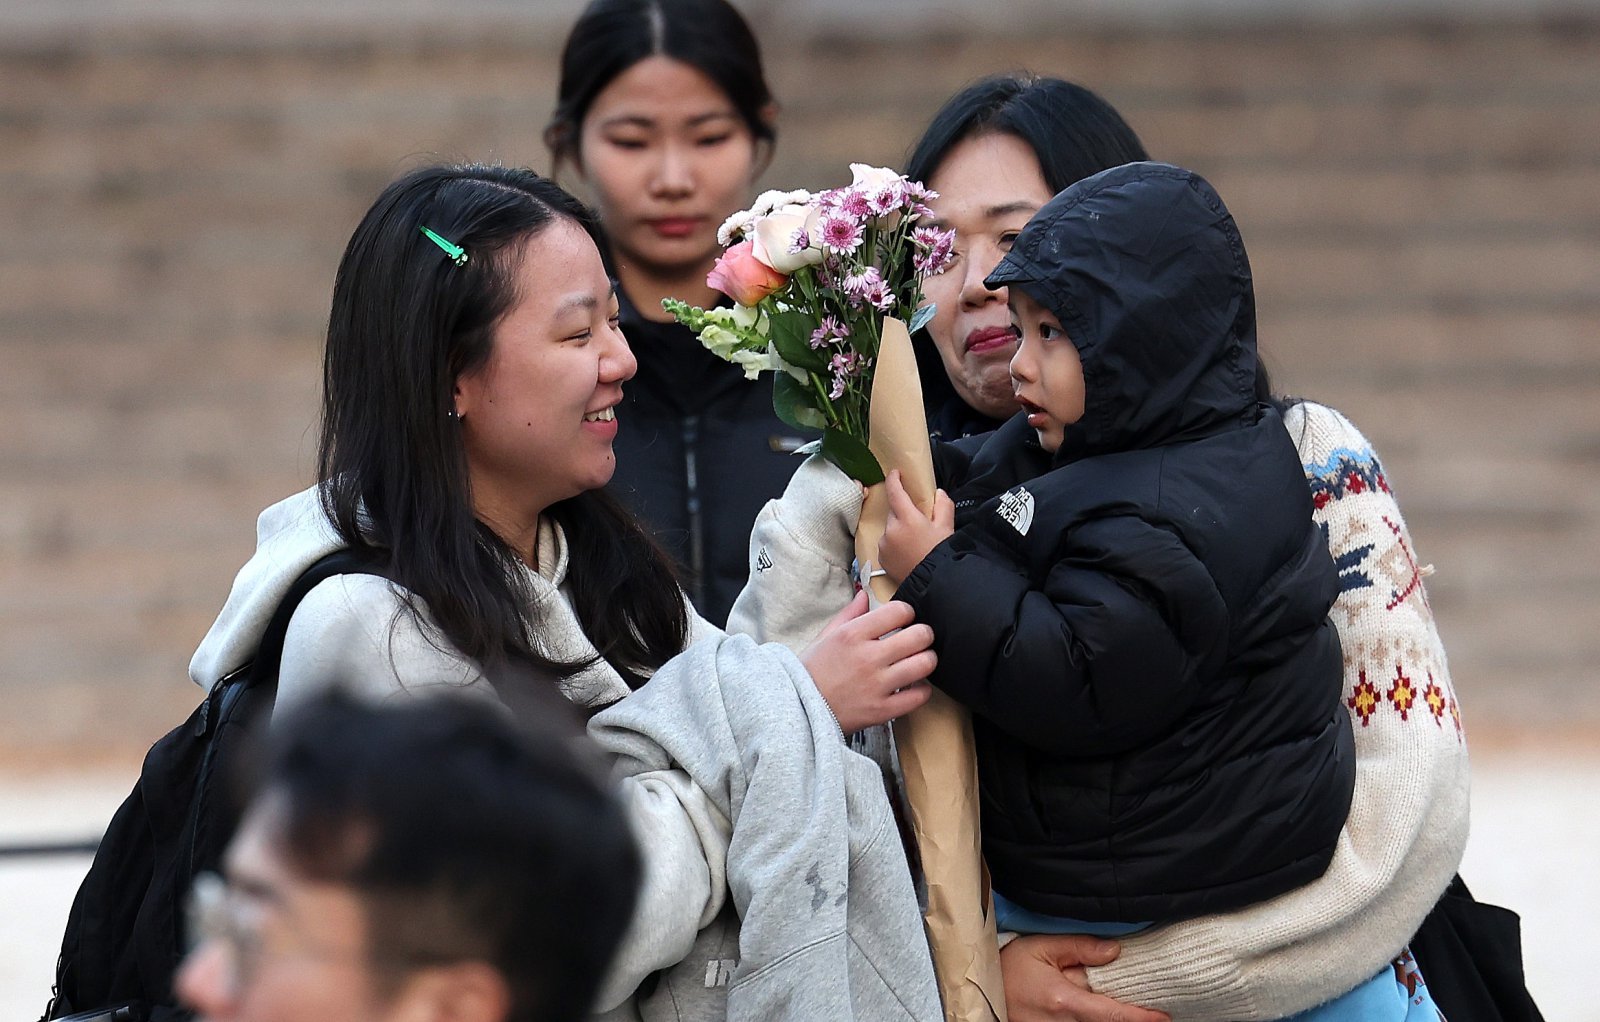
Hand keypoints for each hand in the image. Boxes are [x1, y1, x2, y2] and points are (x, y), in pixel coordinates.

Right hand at [800, 590, 934, 732]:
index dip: (907, 613)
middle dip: (924, 634)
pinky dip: (922, 690)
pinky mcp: (882, 710)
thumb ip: (850, 613)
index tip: (905, 620)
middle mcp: (868, 657)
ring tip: (920, 661)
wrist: (799, 709)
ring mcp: (877, 685)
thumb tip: (865, 594)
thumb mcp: (826, 635)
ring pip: (924, 664)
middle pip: (919, 635)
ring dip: (927, 660)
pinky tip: (914, 686)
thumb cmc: (812, 670)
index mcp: (853, 634)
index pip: (899, 611)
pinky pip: (919, 697)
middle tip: (919, 639)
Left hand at [877, 469, 954, 582]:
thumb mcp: (947, 526)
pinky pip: (886, 543)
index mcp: (906, 518)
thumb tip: (937, 493)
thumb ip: (943, 504)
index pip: (894, 491)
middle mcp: (891, 530)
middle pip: (894, 512)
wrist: (933, 582)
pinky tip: (908, 551)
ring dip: (899, 529)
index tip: (895, 473)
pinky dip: (894, 543)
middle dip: (904, 512)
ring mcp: (884, 544)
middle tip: (919, 522)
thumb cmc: (940, 554)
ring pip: (890, 528)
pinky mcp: (881, 557)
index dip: (893, 479)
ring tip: (915, 541)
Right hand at [1001, 934, 1169, 1021]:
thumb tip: (1115, 951)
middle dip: (1131, 1020)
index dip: (1142, 1019)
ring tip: (1132, 1012)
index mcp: (1064, 1001)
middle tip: (1153, 1013)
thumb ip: (1080, 948)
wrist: (981, 988)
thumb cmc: (1010, 967)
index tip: (1164, 1018)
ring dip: (1113, 1021)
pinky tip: (1104, 1014)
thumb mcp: (1042, 948)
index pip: (1113, 1015)